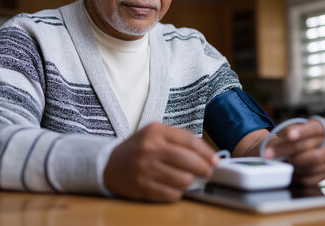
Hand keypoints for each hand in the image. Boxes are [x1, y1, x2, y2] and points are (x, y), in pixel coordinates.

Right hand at [103, 122, 217, 201]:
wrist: (108, 164)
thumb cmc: (138, 149)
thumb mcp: (154, 134)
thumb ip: (178, 139)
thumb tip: (207, 154)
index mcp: (155, 131)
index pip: (190, 141)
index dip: (207, 152)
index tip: (215, 160)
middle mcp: (150, 149)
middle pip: (188, 161)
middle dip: (204, 169)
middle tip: (207, 172)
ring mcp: (145, 169)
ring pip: (183, 180)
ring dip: (190, 182)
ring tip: (186, 179)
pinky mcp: (142, 187)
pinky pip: (171, 194)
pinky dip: (177, 193)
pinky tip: (172, 187)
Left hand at [263, 118, 324, 185]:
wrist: (305, 144)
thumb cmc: (299, 134)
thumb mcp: (294, 127)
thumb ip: (289, 131)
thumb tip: (283, 139)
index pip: (316, 129)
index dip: (302, 132)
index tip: (289, 135)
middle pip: (313, 152)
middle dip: (289, 153)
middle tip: (269, 153)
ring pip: (312, 166)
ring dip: (291, 165)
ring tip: (276, 161)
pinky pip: (311, 178)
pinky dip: (296, 175)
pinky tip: (286, 170)